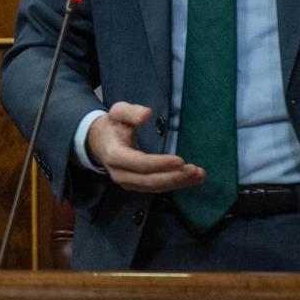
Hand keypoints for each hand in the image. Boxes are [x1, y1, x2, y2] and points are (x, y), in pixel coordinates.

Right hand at [86, 102, 203, 192]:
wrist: (100, 142)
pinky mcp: (137, 186)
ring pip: (155, 187)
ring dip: (178, 183)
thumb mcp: (117, 112)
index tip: (180, 160)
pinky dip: (175, 184)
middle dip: (174, 177)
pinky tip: (191, 179)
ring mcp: (128, 183)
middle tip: (194, 170)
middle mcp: (121, 174)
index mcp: (115, 155)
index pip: (140, 163)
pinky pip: (157, 188)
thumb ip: (131, 112)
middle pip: (150, 180)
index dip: (160, 163)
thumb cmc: (112, 125)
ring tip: (198, 175)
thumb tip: (147, 114)